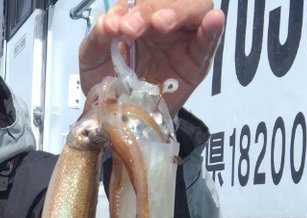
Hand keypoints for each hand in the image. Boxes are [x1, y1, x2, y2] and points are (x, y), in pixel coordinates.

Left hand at [79, 0, 224, 113]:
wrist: (117, 117)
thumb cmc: (108, 81)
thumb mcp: (93, 58)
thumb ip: (97, 38)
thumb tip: (108, 23)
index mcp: (138, 16)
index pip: (142, 0)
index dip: (129, 7)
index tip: (114, 24)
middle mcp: (162, 23)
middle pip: (169, 1)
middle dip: (149, 9)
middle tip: (131, 28)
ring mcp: (182, 40)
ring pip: (194, 11)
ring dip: (177, 12)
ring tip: (161, 23)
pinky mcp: (197, 62)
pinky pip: (208, 42)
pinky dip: (212, 29)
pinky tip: (214, 20)